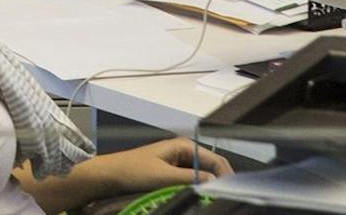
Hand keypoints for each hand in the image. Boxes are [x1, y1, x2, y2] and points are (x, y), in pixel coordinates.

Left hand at [86, 138, 230, 196]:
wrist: (111, 176)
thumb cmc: (133, 171)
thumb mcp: (164, 176)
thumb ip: (191, 179)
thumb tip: (215, 182)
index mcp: (184, 146)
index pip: (216, 159)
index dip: (227, 176)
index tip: (234, 192)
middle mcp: (184, 152)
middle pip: (212, 167)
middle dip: (221, 181)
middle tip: (227, 198)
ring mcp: (179, 163)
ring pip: (204, 176)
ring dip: (210, 187)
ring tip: (215, 199)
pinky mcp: (174, 174)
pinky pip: (193, 182)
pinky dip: (199, 189)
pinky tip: (201, 198)